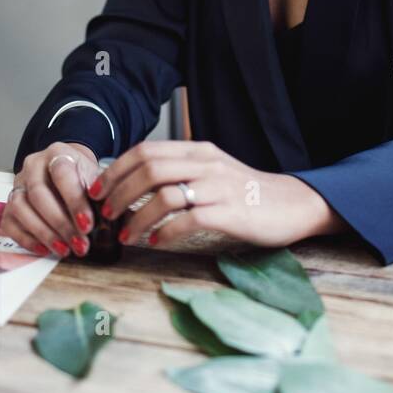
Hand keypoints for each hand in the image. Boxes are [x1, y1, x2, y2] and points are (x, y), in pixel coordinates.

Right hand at [1, 141, 99, 257]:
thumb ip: (100, 193)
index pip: (61, 173)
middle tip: (79, 244)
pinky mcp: (9, 203)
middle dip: (60, 223)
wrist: (68, 169)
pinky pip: (9, 223)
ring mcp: (18, 184)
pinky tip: (45, 249)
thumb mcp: (95, 177)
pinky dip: (26, 239)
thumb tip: (110, 215)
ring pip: (20, 208)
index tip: (88, 225)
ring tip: (64, 249)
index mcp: (57, 153)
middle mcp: (33, 166)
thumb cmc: (82, 176)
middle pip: (38, 194)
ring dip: (43, 233)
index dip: (74, 201)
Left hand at [87, 139, 339, 253]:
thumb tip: (136, 184)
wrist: (294, 204)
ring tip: (126, 233)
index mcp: (198, 150)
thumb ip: (181, 172)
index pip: (146, 151)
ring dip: (137, 215)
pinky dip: (165, 232)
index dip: (116, 169)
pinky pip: (188, 219)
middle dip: (119, 192)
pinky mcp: (230, 212)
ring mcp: (219, 187)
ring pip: (165, 193)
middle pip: (149, 169)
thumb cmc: (248, 193)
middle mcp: (206, 163)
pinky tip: (155, 242)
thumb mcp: (212, 172)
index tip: (98, 190)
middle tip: (106, 213)